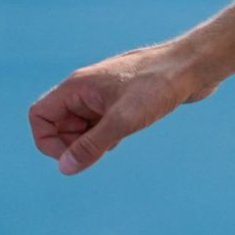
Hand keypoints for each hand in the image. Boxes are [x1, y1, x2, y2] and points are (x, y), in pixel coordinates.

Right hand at [28, 41, 208, 175]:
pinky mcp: (123, 101)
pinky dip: (108, 135)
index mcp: (77, 86)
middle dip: (73, 144)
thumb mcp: (123, 120)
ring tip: (118, 138)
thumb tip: (65, 168)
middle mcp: (86, 89)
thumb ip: (91, 145)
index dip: (48, 141)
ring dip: (92, 141)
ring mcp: (104, 94)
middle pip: (59, 124)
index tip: (73, 155)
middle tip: (101, 149)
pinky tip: (128, 133)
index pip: (39, 116)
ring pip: (82, 126)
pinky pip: (101, 124)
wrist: (194, 66)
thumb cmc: (159, 86)